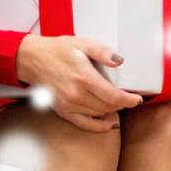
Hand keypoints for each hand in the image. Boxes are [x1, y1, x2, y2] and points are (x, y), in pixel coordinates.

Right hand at [15, 34, 142, 131]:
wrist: (32, 60)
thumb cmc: (57, 50)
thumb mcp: (82, 43)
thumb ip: (102, 52)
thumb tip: (120, 60)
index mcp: (83, 77)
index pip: (113, 96)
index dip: (129, 100)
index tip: (137, 99)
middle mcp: (76, 94)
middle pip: (108, 106)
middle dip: (123, 104)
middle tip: (130, 98)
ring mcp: (68, 105)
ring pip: (99, 114)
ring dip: (112, 111)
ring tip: (119, 103)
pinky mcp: (63, 111)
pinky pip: (84, 124)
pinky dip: (99, 126)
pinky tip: (109, 123)